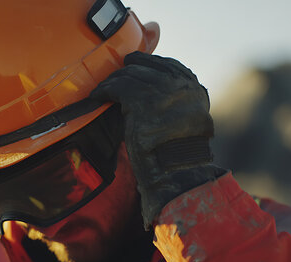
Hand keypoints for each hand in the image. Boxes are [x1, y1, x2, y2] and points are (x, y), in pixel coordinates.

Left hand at [91, 51, 224, 227]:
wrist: (176, 168)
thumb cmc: (179, 153)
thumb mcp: (190, 120)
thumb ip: (178, 102)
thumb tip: (158, 94)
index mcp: (193, 88)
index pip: (168, 64)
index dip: (147, 63)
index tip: (133, 65)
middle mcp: (179, 84)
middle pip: (146, 66)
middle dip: (127, 70)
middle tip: (113, 77)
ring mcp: (160, 90)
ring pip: (129, 75)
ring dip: (112, 81)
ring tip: (102, 88)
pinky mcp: (140, 99)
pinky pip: (116, 87)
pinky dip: (104, 90)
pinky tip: (97, 95)